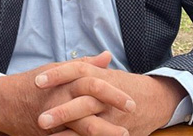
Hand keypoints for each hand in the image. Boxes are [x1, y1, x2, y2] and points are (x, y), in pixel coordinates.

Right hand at [0, 52, 134, 135]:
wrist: (5, 102)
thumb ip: (85, 65)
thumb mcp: (58, 69)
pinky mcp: (49, 134)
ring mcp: (54, 119)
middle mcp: (61, 99)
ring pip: (82, 128)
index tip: (132, 103)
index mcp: (66, 83)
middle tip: (130, 123)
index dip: (114, 94)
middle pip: (91, 109)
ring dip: (103, 134)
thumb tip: (107, 57)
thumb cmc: (34, 84)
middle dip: (112, 118)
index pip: (95, 86)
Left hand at [35, 61, 186, 135]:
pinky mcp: (117, 132)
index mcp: (101, 78)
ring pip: (90, 126)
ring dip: (68, 133)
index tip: (36, 81)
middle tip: (40, 119)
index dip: (57, 75)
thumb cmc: (125, 86)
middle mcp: (106, 98)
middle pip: (82, 103)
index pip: (77, 72)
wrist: (156, 101)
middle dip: (62, 112)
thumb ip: (88, 68)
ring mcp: (113, 118)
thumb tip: (65, 63)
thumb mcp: (107, 74)